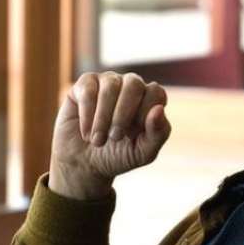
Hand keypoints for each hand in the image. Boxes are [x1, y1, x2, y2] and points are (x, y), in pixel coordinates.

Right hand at [49, 72, 170, 199]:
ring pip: (110, 86)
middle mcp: (131, 85)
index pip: (156, 92)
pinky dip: (87, 115)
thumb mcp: (142, 152)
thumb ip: (158, 133)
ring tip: (98, 141)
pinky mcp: (85, 84)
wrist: (84, 163)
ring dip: (103, 118)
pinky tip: (86, 132)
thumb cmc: (118, 155)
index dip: (145, 114)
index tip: (134, 135)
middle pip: (134, 84)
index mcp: (150, 99)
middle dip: (123, 113)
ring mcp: (108, 81)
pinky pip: (88, 90)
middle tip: (115, 138)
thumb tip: (159, 109)